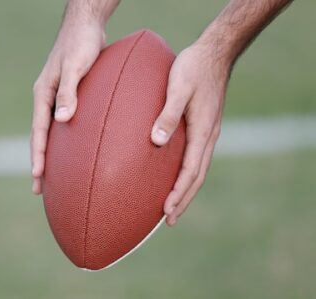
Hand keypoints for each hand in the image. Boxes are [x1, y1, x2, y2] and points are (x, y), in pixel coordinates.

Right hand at [31, 19, 105, 193]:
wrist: (86, 25)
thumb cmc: (81, 44)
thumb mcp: (75, 66)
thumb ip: (68, 92)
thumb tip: (62, 120)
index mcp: (43, 94)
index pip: (38, 131)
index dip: (38, 155)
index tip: (37, 176)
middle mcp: (46, 99)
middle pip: (41, 137)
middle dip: (39, 163)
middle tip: (39, 190)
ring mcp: (56, 98)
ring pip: (51, 133)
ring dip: (51, 155)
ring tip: (53, 178)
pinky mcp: (69, 96)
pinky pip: (64, 124)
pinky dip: (65, 141)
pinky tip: (73, 152)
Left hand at [151, 42, 231, 225]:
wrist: (214, 53)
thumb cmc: (193, 68)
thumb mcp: (177, 88)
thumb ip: (167, 114)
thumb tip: (156, 142)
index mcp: (202, 131)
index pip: (190, 171)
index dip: (178, 192)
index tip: (166, 211)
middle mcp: (208, 136)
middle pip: (196, 177)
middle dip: (183, 200)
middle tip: (168, 221)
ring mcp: (208, 132)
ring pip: (198, 169)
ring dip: (186, 190)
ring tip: (172, 207)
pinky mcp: (204, 127)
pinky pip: (196, 158)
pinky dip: (187, 174)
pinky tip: (176, 177)